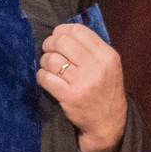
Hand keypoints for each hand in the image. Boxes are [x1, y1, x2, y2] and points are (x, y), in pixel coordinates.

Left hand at [36, 23, 127, 151]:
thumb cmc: (105, 90)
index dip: (62, 30)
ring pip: (51, 59)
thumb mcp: (108, 65)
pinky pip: (45, 77)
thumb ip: (91, 48)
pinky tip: (46, 78)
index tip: (57, 37)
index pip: (78, 31)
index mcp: (107, 55)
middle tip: (48, 50)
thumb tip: (64, 31)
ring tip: (49, 67)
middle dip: (49, 43)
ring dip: (45, 61)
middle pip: (62, 42)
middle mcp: (96, 66)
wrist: (108, 121)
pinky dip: (41, 76)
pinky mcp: (69, 96)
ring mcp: (82, 82)